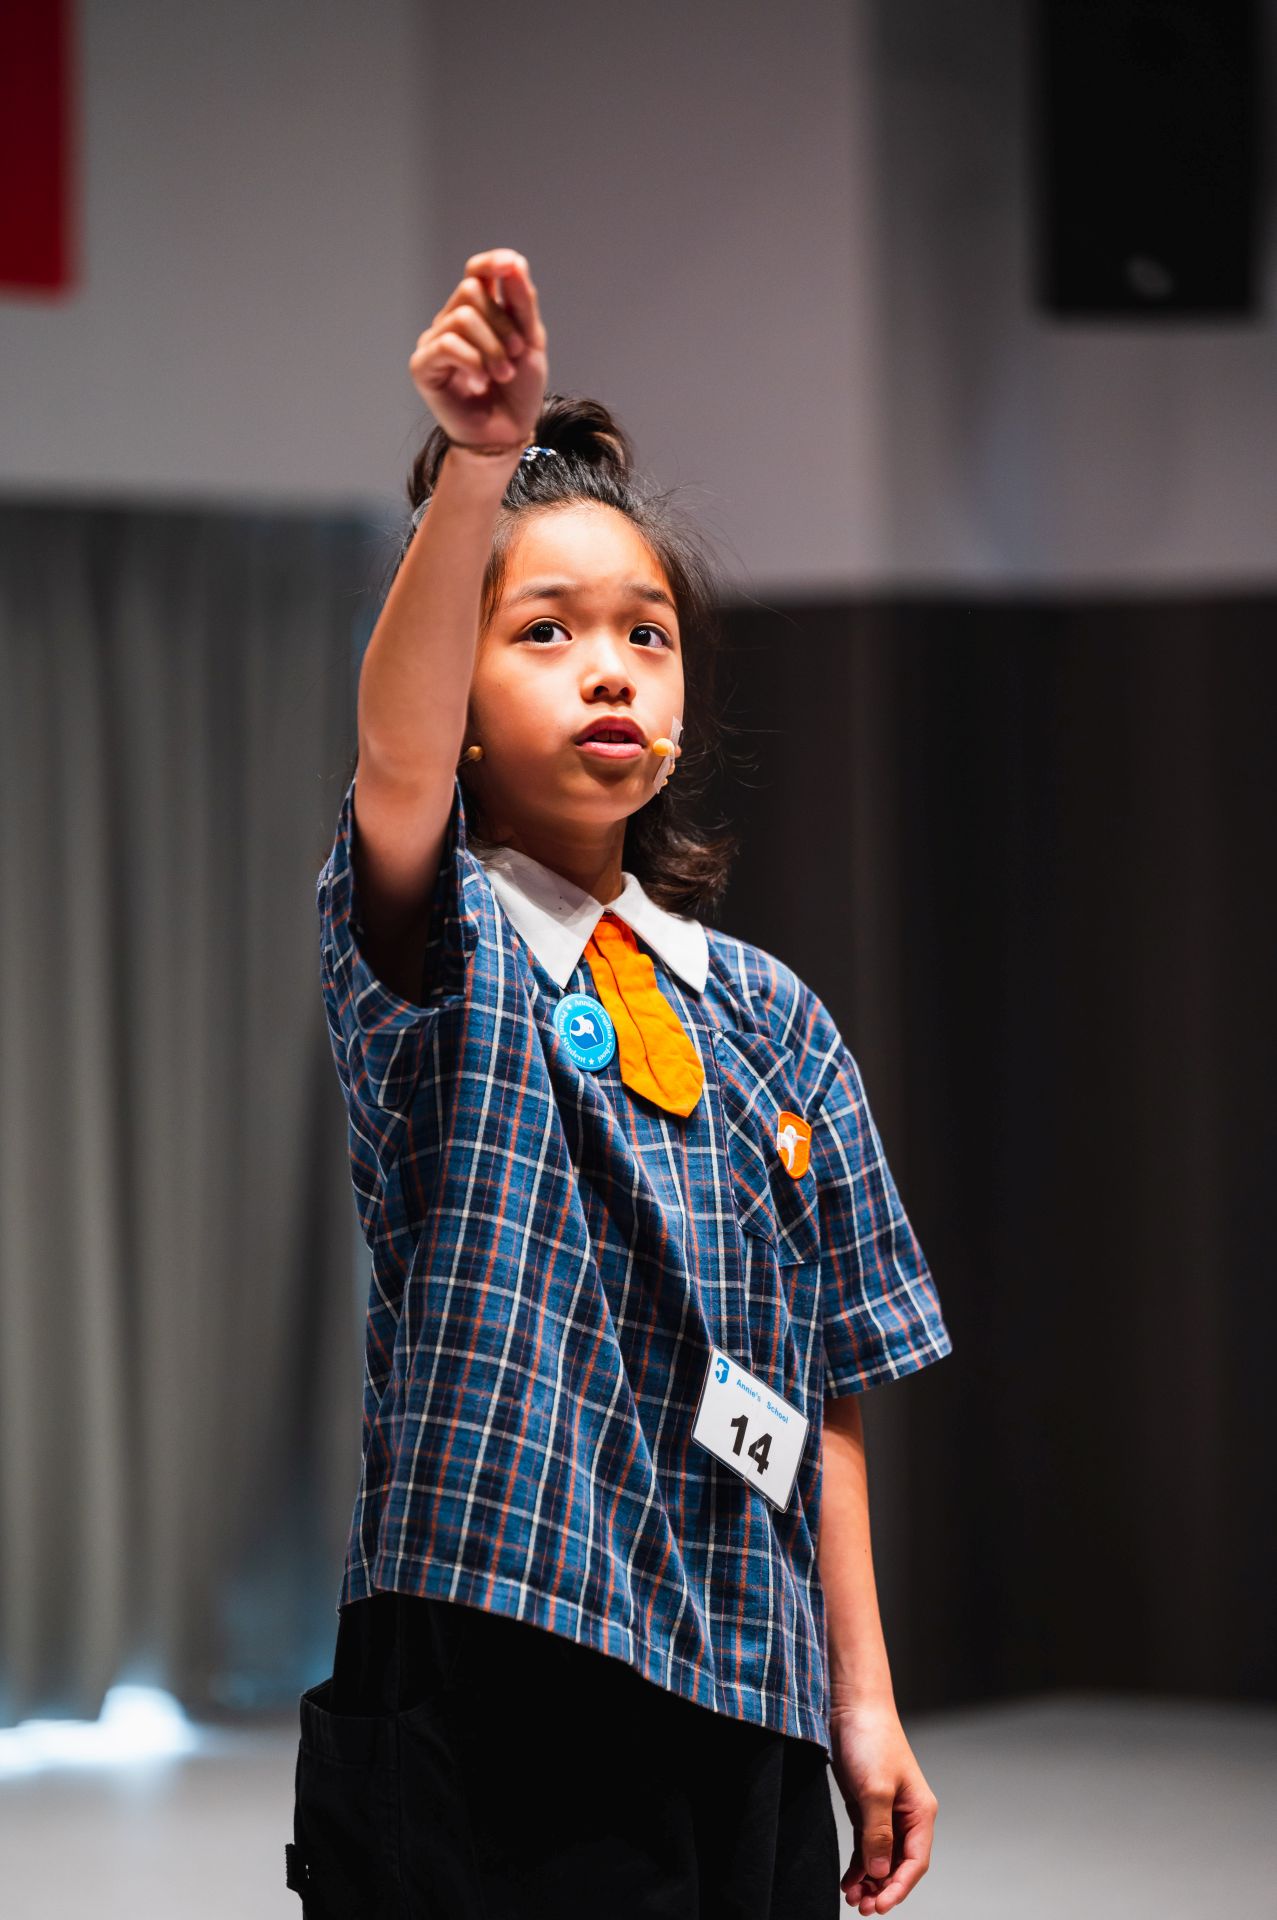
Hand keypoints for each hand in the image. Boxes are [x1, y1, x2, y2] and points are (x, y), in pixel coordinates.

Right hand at [409, 247, 547, 448]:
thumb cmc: (518, 392)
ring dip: (491, 348)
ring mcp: (434, 342)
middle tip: (515, 355)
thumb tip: (513, 261)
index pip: (476, 272)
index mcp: (479, 313)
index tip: (511, 265)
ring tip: (502, 375)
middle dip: (502, 323)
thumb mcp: (530, 342)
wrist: (507, 434)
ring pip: (461, 318)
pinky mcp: (423, 366)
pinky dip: (472, 361)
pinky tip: (480, 382)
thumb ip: (522, 302)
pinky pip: (446, 344)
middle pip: (471, 291)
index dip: (491, 262)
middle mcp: (451, 322)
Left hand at [828, 1695, 937, 1913]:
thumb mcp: (875, 1790)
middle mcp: (906, 1815)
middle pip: (898, 1864)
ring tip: (852, 1898)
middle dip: (882, 1888)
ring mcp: (886, 1811)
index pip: (916, 1862)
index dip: (899, 1888)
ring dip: (869, 1880)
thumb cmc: (871, 1740)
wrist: (851, 1705)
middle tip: (861, 1907)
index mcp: (920, 1812)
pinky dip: (859, 1864)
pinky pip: (866, 1845)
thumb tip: (880, 1872)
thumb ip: (878, 1834)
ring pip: (881, 1858)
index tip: (880, 1906)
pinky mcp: (865, 1805)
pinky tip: (848, 1880)